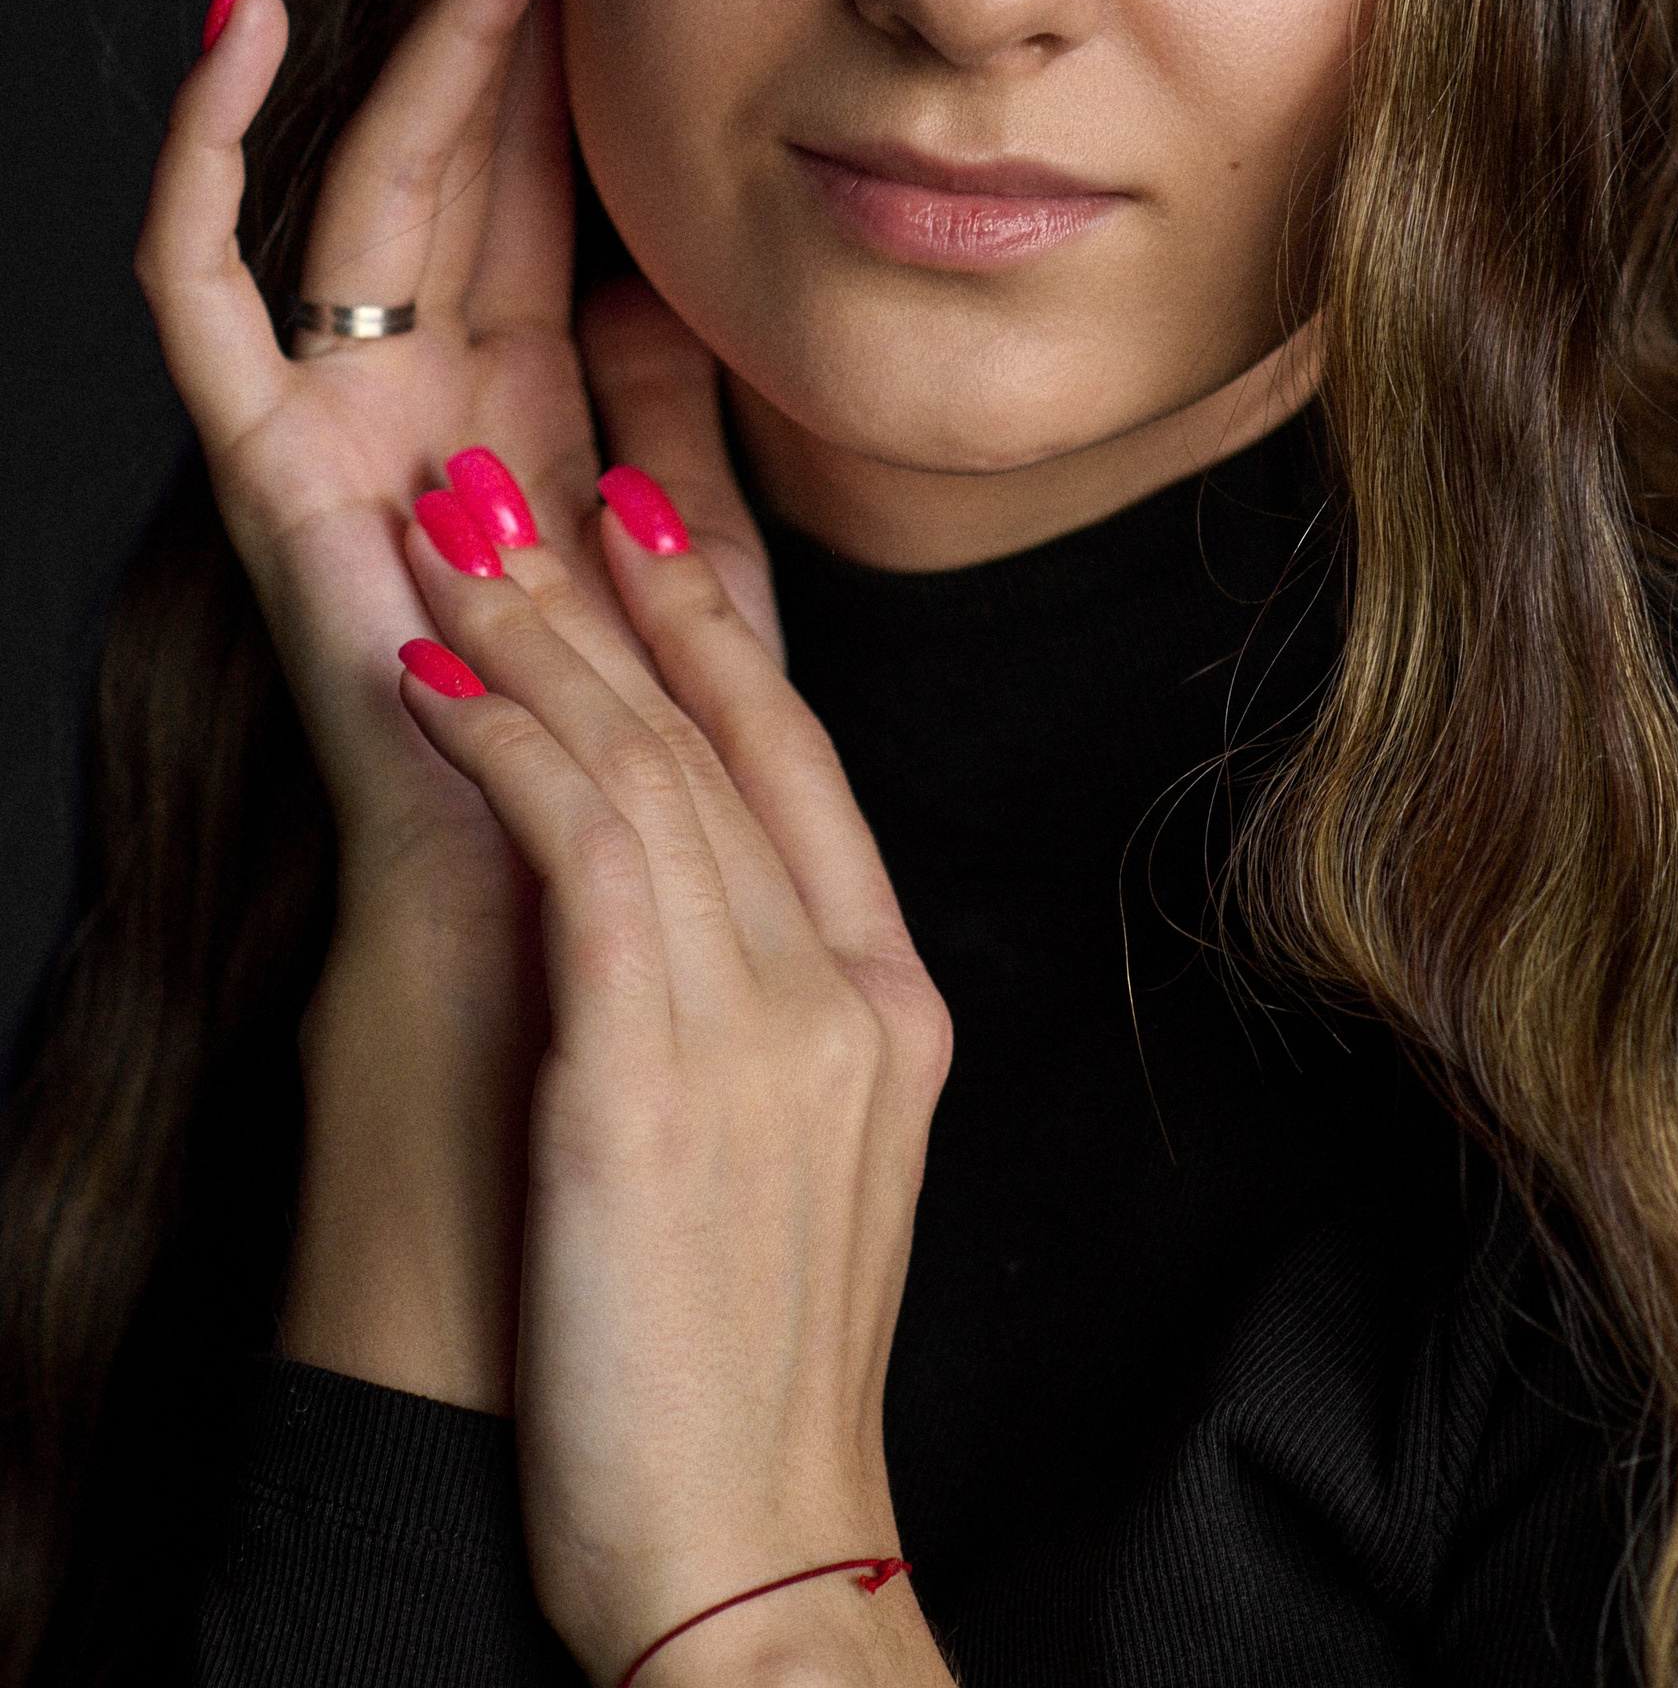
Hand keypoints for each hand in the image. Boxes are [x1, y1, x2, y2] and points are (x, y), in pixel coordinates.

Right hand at [133, 0, 781, 1404]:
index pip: (563, 209)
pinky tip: (250, 15)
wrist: (557, 1119)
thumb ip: (697, 508)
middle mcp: (431, 450)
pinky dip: (205, 161)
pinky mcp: (279, 526)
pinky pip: (208, 317)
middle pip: (471, 172)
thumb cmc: (642, 919)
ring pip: (364, 199)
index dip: (589, 57)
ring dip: (407, 20)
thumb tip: (718, 356)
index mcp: (540, 469)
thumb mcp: (706, 657)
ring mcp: (346, 478)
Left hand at [396, 471, 954, 1687]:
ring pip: (647, 761)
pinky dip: (502, 741)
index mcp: (885, 998)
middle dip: (618, 578)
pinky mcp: (657, 1079)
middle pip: (727, 728)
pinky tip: (432, 671)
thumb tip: (672, 895)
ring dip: (534, 629)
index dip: (717, 621)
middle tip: (528, 467)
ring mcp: (766, 1027)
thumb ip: (760, 1007)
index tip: (648, 512)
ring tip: (448, 530)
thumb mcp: (796, 1163)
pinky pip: (584, 850)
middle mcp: (843, 986)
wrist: (750, 1571)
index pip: (801, 755)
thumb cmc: (740, 1377)